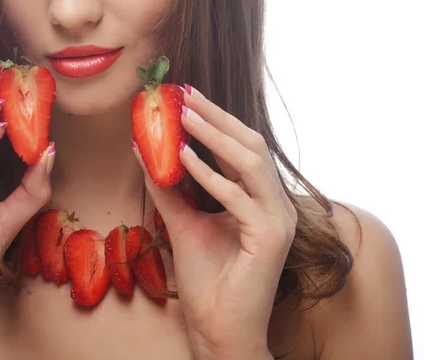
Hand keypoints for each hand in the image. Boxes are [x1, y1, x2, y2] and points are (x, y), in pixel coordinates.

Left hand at [134, 85, 296, 359]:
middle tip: (184, 93)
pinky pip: (238, 196)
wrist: (220, 330)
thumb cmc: (207, 280)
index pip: (240, 148)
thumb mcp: (183, 222)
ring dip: (213, 135)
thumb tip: (144, 150)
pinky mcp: (271, 236)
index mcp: (260, 199)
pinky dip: (208, 174)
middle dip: (216, 116)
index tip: (185, 97)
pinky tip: (180, 157)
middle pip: (249, 144)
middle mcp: (275, 203)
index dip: (215, 120)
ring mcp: (278, 219)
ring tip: (182, 115)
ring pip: (249, 161)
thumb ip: (169, 187)